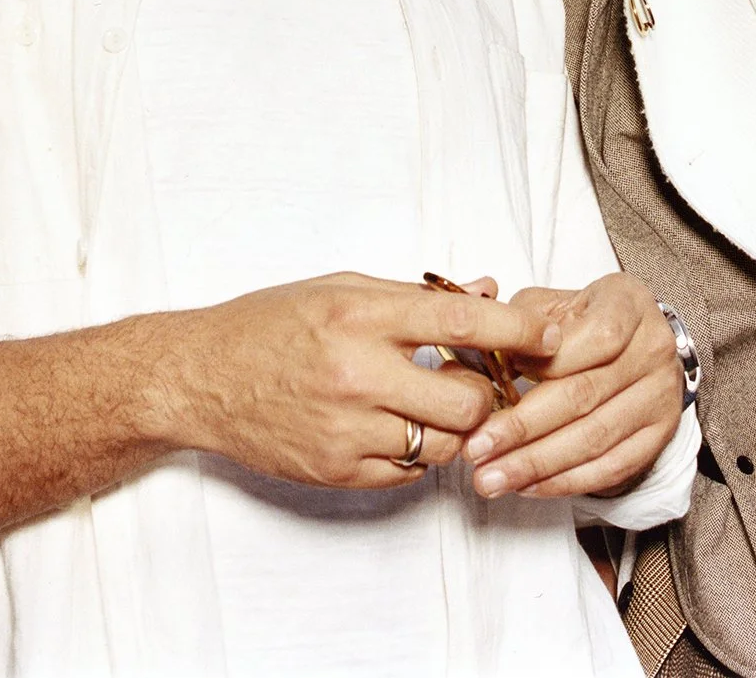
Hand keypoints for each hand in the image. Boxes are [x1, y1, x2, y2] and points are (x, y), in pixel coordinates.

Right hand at [155, 271, 562, 491]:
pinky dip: (415, 450)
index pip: (460, 323)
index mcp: (360, 314)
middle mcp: (357, 372)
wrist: (201, 377)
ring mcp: (348, 428)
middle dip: (486, 395)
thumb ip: (417, 295)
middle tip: (480, 380)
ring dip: (454, 426)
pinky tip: (395, 424)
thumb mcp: (342, 286)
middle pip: (467, 401)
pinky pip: (408, 470)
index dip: (517, 330)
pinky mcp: (338, 470)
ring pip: (444, 444)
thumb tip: (486, 292)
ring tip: (432, 401)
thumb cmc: (271, 322)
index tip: (553, 333)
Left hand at [463, 273, 682, 498]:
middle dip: (523, 428)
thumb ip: (519, 322)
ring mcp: (660, 396)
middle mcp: (652, 349)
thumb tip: (479, 354)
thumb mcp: (553, 303)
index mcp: (627, 303)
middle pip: (584, 395)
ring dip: (537, 464)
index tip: (495, 386)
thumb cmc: (583, 319)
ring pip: (594, 439)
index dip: (544, 363)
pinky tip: (527, 486)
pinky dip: (565, 481)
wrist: (638, 339)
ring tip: (491, 477)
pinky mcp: (659, 436)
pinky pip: (610, 468)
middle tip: (477, 448)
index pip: (593, 337)